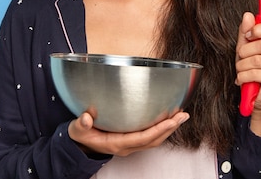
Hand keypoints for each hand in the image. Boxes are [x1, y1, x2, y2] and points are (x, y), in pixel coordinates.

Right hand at [68, 111, 189, 156]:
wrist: (80, 144)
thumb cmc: (81, 135)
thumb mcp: (77, 129)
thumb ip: (81, 124)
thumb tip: (86, 118)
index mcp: (117, 143)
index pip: (143, 137)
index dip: (159, 129)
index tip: (171, 119)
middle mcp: (127, 146)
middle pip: (154, 139)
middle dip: (170, 128)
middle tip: (183, 115)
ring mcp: (131, 144)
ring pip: (155, 139)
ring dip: (169, 128)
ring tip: (181, 115)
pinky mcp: (132, 140)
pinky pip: (151, 136)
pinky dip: (163, 128)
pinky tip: (169, 118)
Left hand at [235, 12, 260, 129]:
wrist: (254, 95)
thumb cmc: (252, 68)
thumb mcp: (246, 47)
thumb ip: (246, 31)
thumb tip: (248, 15)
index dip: (258, 30)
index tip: (248, 36)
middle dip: (245, 52)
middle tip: (241, 58)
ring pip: (256, 60)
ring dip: (242, 66)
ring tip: (240, 70)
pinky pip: (255, 73)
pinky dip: (243, 76)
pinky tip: (242, 79)